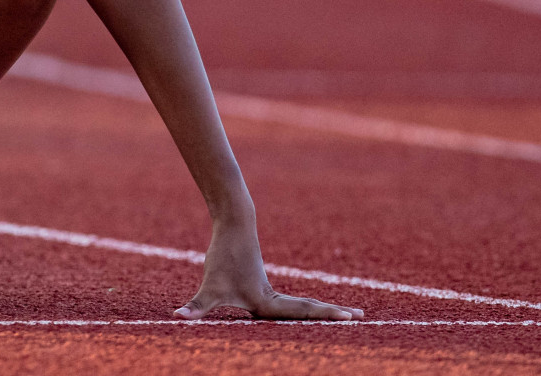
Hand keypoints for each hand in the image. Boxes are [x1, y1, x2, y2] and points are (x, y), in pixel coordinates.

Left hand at [175, 221, 363, 320]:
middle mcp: (272, 298)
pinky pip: (289, 299)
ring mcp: (268, 290)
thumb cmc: (223, 256)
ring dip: (322, 310)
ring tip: (348, 314)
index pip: (302, 313)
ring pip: (301, 304)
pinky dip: (305, 306)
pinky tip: (309, 311)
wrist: (233, 223)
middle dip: (332, 315)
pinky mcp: (261, 282)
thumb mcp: (210, 287)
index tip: (350, 318)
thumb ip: (197, 306)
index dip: (326, 316)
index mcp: (267, 302)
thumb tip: (178, 316)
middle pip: (308, 309)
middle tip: (362, 317)